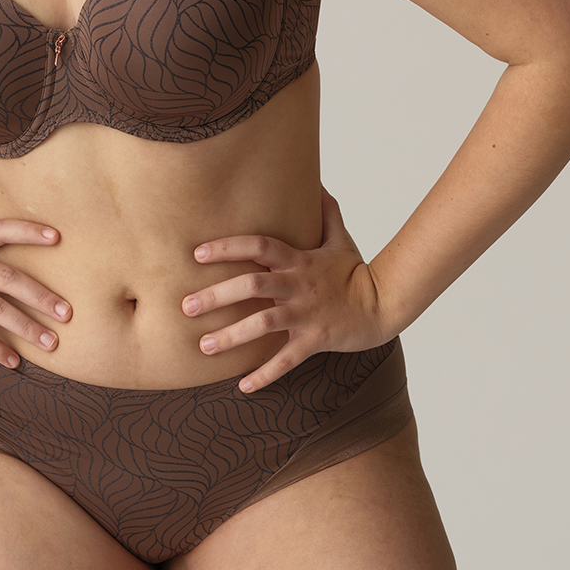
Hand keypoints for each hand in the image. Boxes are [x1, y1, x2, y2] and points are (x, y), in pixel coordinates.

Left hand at [181, 187, 391, 392]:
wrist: (384, 304)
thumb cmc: (356, 271)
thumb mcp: (340, 238)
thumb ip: (325, 211)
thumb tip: (318, 182)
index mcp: (298, 260)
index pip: (258, 246)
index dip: (228, 248)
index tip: (197, 253)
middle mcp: (297, 286)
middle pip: (252, 285)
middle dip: (217, 296)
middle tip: (186, 306)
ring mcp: (306, 314)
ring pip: (264, 324)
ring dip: (232, 337)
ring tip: (204, 346)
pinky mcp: (315, 340)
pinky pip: (287, 360)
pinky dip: (265, 375)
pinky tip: (243, 387)